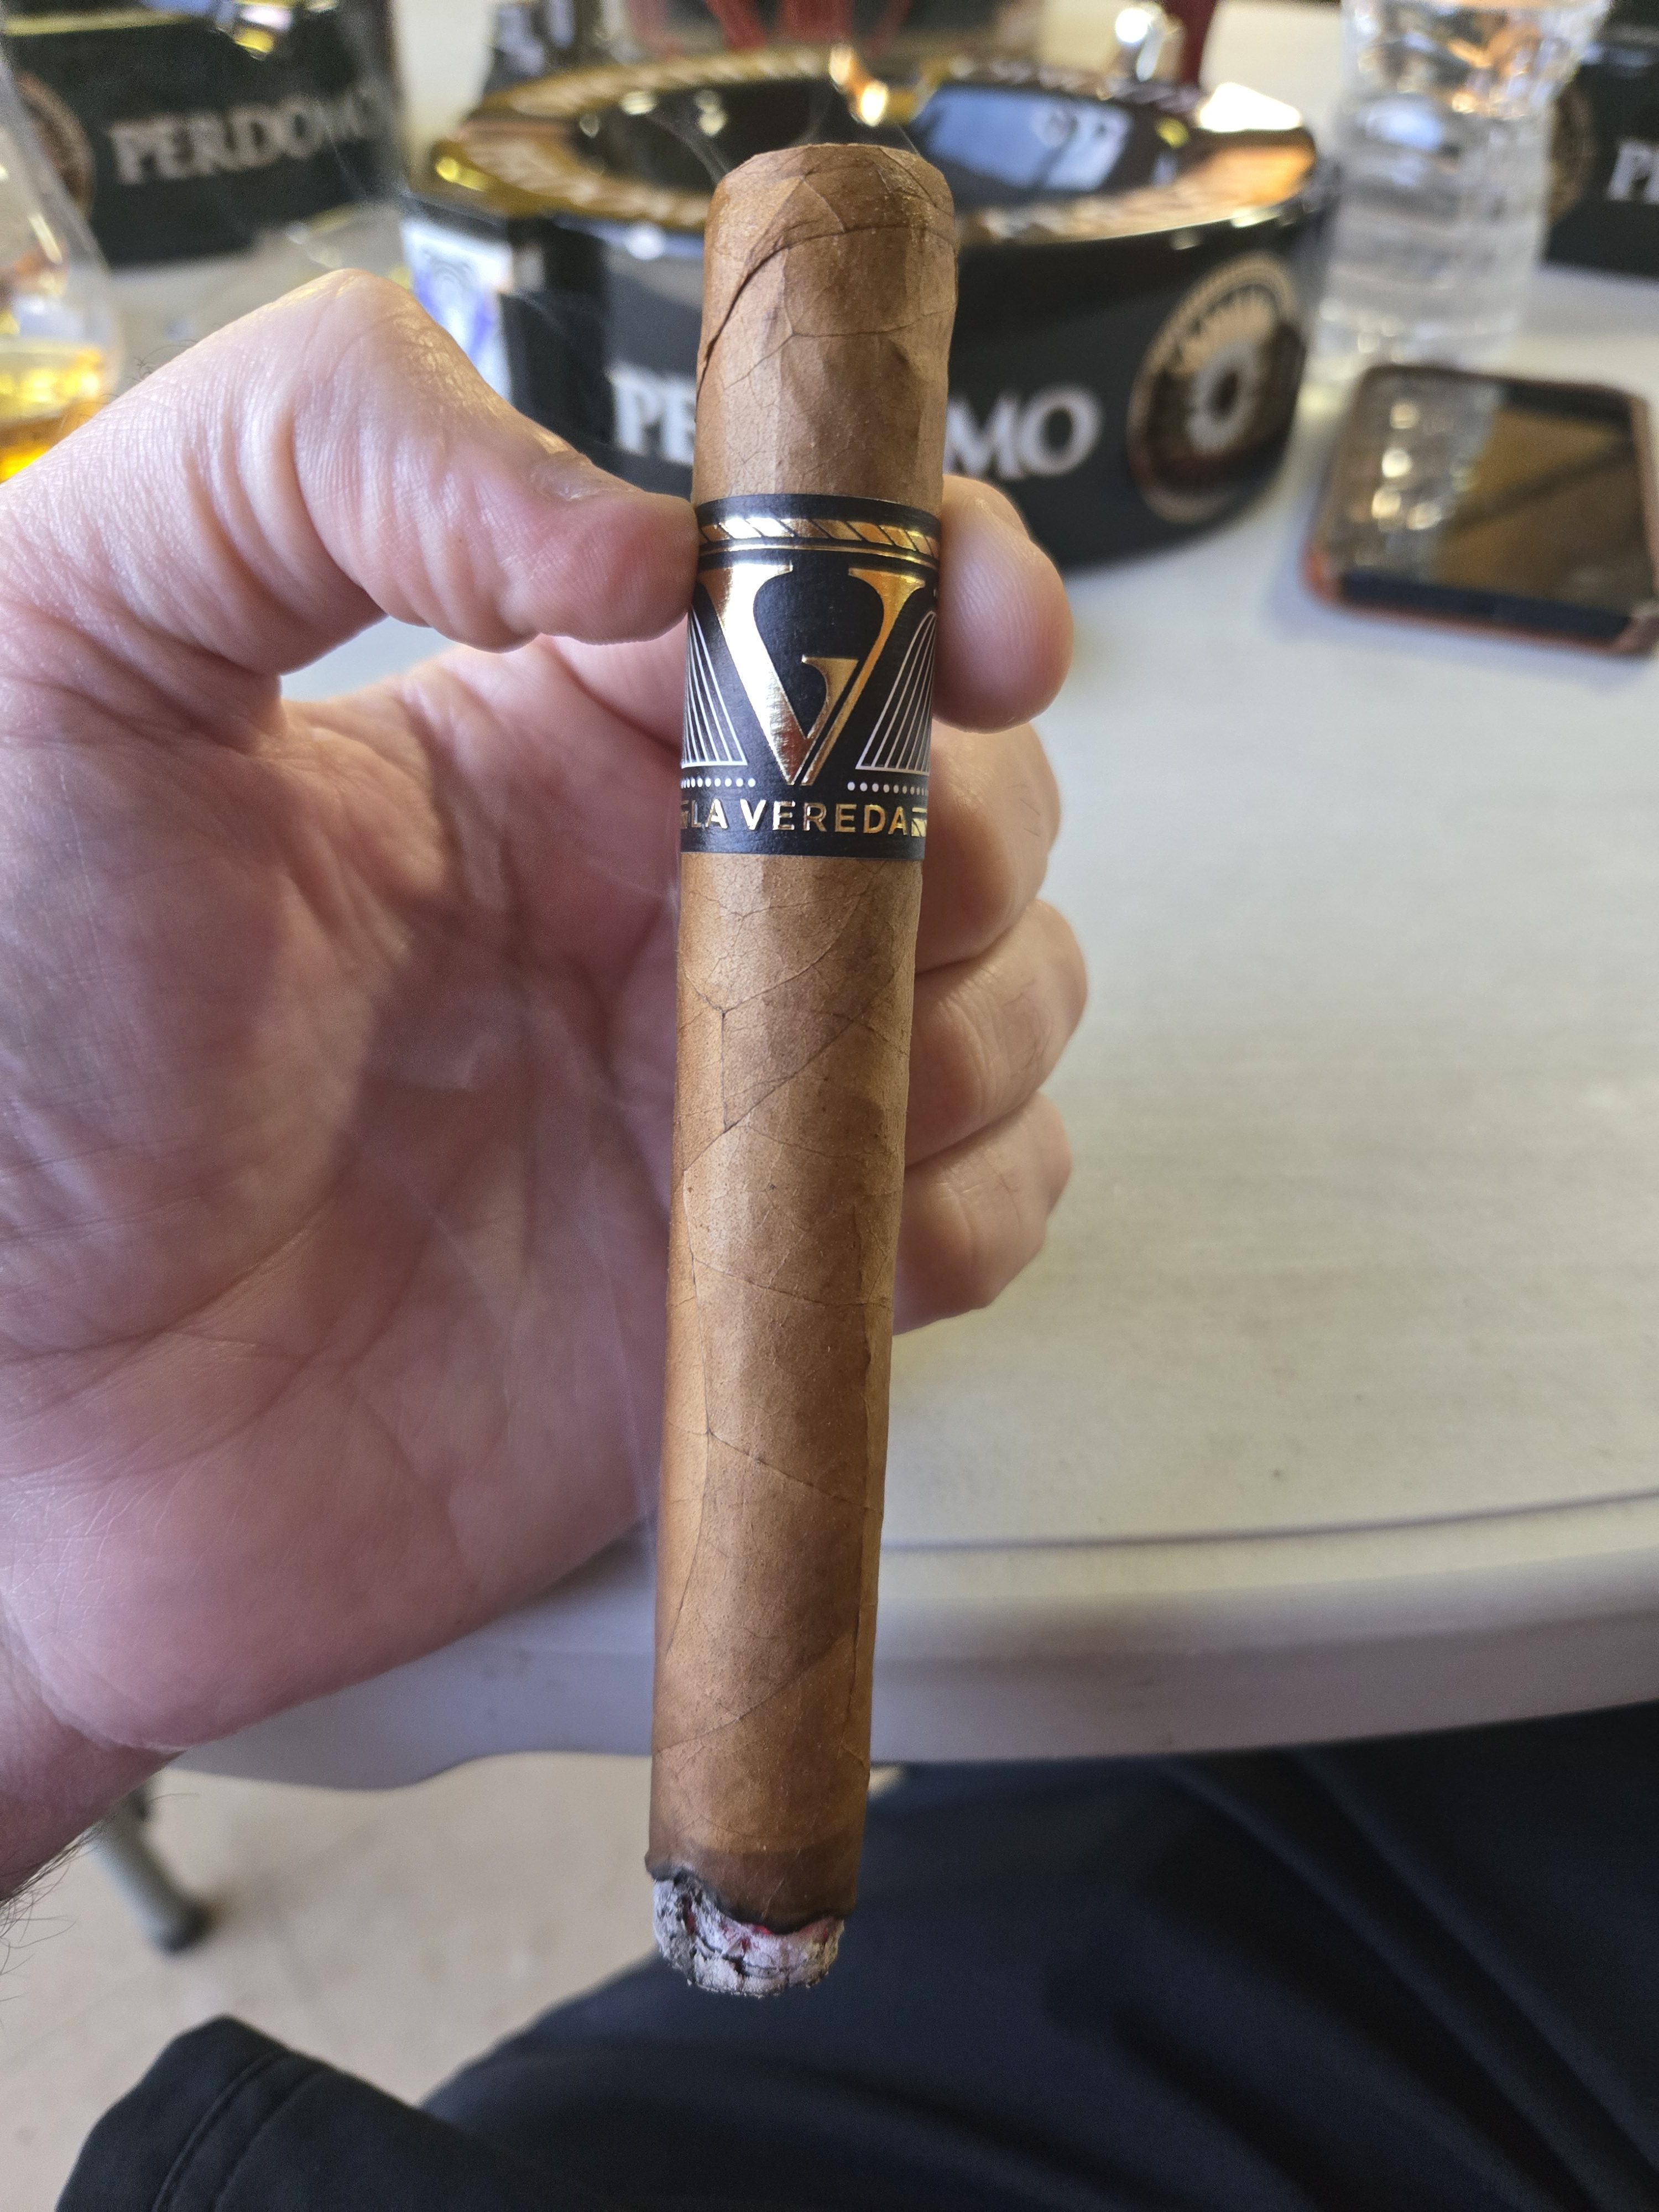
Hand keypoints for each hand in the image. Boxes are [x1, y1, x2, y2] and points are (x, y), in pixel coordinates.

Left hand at [0, 275, 1080, 1887]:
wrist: (21, 1426)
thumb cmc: (7, 1042)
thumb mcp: (77, 646)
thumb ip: (315, 454)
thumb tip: (641, 528)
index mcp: (543, 731)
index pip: (818, 592)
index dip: (939, 580)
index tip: (986, 627)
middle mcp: (662, 900)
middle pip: (960, 792)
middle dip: (973, 820)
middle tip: (867, 889)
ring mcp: (721, 1094)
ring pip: (1005, 993)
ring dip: (979, 1019)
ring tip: (812, 1084)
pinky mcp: (756, 1279)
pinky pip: (976, 1213)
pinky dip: (970, 1206)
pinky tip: (842, 1220)